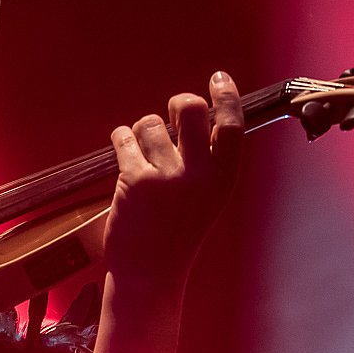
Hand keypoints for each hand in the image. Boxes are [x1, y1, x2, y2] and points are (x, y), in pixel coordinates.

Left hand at [103, 71, 243, 298]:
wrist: (149, 274)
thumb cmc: (176, 235)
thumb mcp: (205, 199)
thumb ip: (205, 162)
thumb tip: (191, 116)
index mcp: (222, 180)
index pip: (232, 126)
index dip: (227, 97)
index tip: (219, 78)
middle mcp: (198, 175)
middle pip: (191, 109)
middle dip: (178, 103)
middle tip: (169, 115)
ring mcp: (166, 177)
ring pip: (150, 123)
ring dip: (141, 132)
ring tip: (140, 155)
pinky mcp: (134, 180)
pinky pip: (124, 138)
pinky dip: (121, 139)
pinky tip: (123, 148)